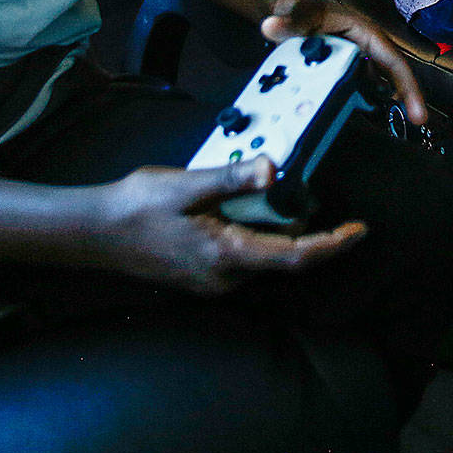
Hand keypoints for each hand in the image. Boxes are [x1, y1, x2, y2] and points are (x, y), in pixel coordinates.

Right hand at [98, 161, 366, 295]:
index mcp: (227, 254)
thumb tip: (274, 170)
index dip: (332, 244)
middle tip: (324, 204)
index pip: (295, 255)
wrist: (94, 234)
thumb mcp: (187, 184)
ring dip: (281, 234)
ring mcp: (213, 282)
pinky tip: (248, 213)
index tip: (358, 230)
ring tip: (287, 201)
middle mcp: (225, 277)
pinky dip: (258, 238)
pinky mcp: (203, 278)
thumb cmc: (136, 207)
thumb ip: (233, 179)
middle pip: (284, 259)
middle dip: (310, 233)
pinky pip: (244, 260)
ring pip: (264, 259)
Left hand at [261, 0, 425, 125]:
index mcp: (363, 32)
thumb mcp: (295, 10)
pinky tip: (358, 118)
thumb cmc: (300, 5)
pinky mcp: (346, 70)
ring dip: (385, 104)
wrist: (290, 8)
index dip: (408, 85)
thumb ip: (286, 20)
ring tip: (391, 128)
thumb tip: (271, 26)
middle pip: (392, 75)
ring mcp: (357, 60)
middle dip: (407, 98)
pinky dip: (362, 103)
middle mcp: (365, 47)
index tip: (418, 111)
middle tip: (416, 122)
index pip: (393, 59)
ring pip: (377, 84)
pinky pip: (359, 89)